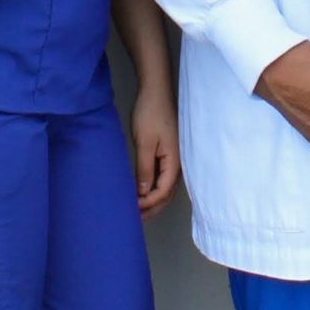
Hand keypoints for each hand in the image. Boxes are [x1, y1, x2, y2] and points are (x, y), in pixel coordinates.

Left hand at [129, 87, 180, 216]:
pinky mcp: (168, 153)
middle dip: (152, 208)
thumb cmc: (150, 114)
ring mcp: (174, 158)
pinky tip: (142, 191)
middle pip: (167, 194)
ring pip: (165, 187)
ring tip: (138, 210)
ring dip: (153, 200)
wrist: (155, 91)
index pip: (162, 192)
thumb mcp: (144, 143)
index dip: (148, 203)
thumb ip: (144, 169)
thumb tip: (143, 192)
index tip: (132, 208)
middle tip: (136, 218)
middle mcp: (178, 163)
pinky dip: (153, 188)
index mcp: (174, 162)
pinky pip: (163, 177)